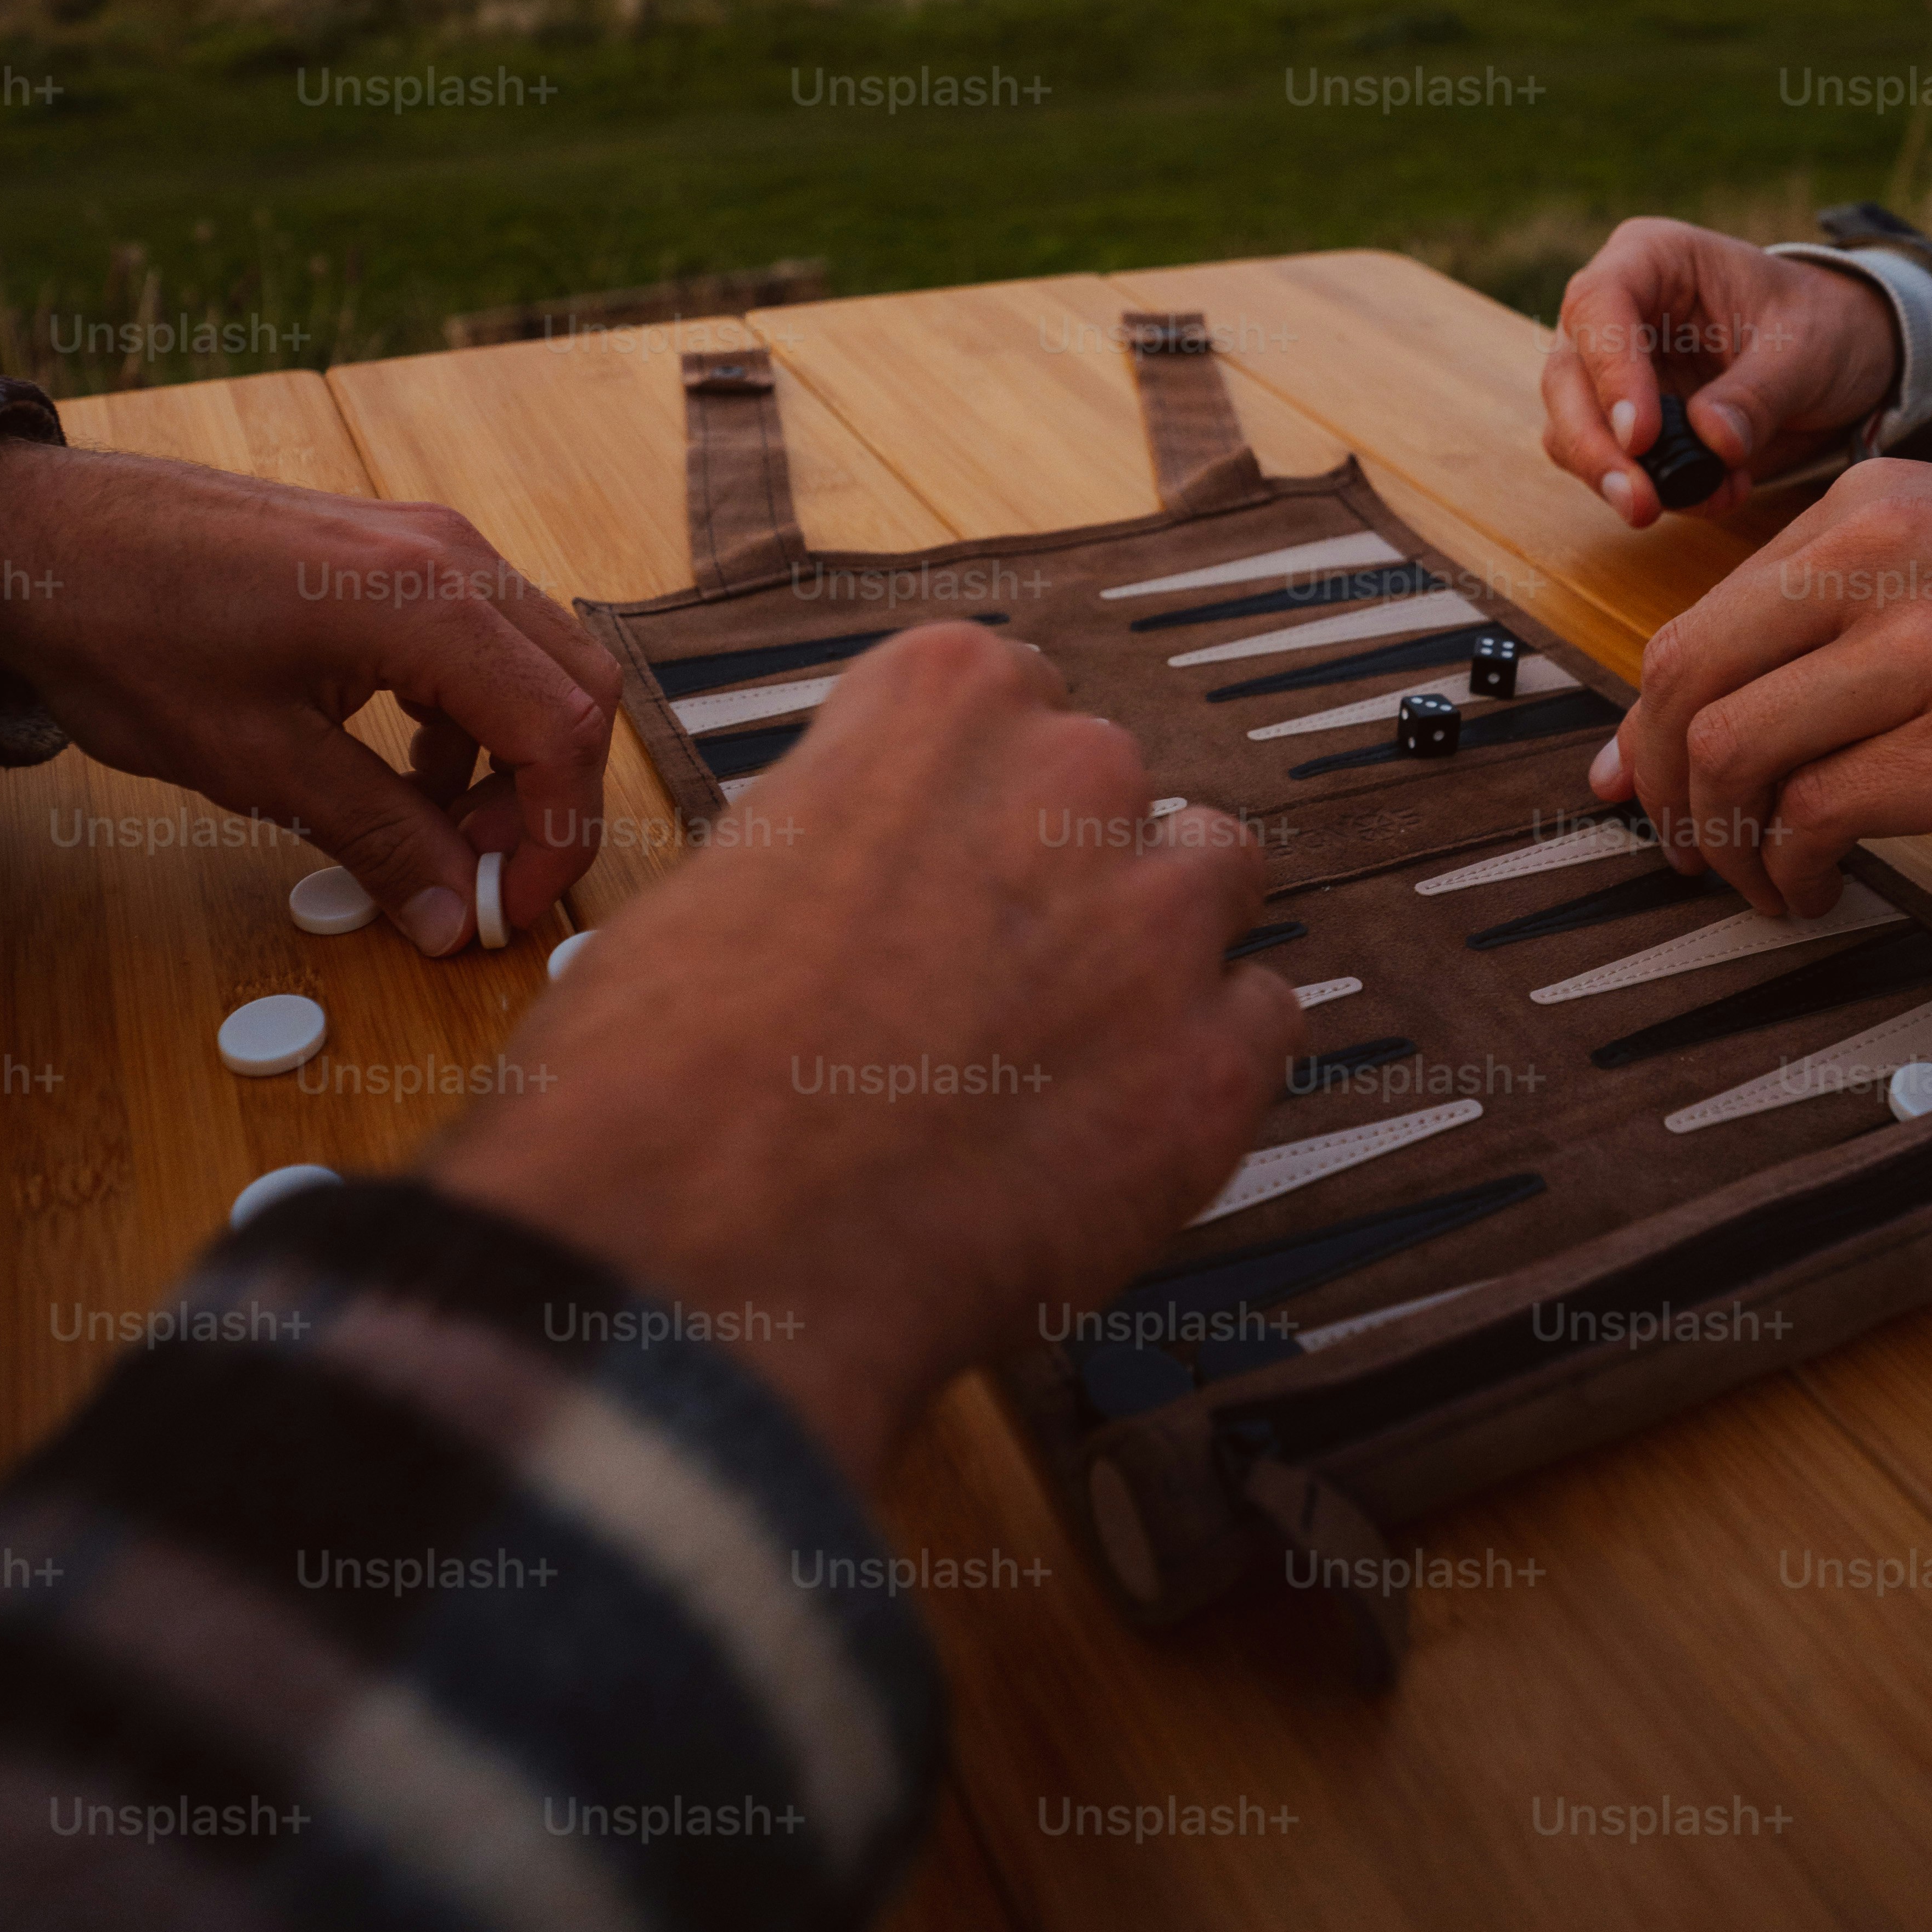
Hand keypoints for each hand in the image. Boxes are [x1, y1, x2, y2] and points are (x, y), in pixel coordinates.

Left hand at [0, 436, 618, 953]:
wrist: (44, 538)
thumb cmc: (131, 631)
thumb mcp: (257, 762)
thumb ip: (377, 837)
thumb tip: (453, 917)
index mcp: (425, 601)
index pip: (563, 728)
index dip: (553, 834)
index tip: (507, 906)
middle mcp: (449, 555)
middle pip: (577, 687)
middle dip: (549, 798)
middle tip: (480, 875)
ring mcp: (426, 542)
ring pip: (536, 661)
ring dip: (514, 758)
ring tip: (439, 831)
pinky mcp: (396, 550)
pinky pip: (483, 637)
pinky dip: (474, 716)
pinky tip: (408, 770)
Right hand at [427, 622, 1297, 1486]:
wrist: (702, 1243)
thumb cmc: (668, 1070)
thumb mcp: (725, 876)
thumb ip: (841, 838)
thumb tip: (868, 885)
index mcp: (943, 702)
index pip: (1015, 688)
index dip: (984, 784)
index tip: (961, 838)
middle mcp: (1072, 777)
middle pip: (1113, 786)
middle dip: (1066, 864)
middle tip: (998, 963)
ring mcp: (1158, 919)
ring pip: (1218, 878)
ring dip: (1159, 937)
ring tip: (1080, 1029)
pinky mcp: (1213, 1067)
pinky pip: (1263, 1021)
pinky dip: (1202, 1064)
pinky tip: (1117, 1120)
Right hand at [1542, 218, 1898, 524]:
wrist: (1844, 355)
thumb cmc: (1824, 324)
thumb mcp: (1809, 350)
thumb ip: (1758, 393)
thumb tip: (1712, 442)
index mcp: (1652, 258)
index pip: (1600, 304)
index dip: (1611, 371)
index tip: (1640, 436)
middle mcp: (1616, 310)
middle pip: (1567, 376)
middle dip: (1596, 446)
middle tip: (1639, 503)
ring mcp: (1613, 368)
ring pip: (1570, 426)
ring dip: (1616, 478)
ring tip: (1701, 499)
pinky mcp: (1625, 420)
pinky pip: (1611, 463)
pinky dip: (1655, 489)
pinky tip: (1716, 494)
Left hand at [1587, 457, 1931, 916]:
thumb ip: (1841, 605)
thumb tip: (1700, 700)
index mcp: (1873, 508)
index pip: (1702, 619)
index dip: (1649, 721)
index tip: (1636, 783)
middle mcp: (1884, 561)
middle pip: (1688, 680)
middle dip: (1660, 784)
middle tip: (1683, 847)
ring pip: (1734, 750)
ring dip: (1718, 840)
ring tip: (1755, 882)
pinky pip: (1813, 814)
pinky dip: (1788, 870)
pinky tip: (1817, 891)